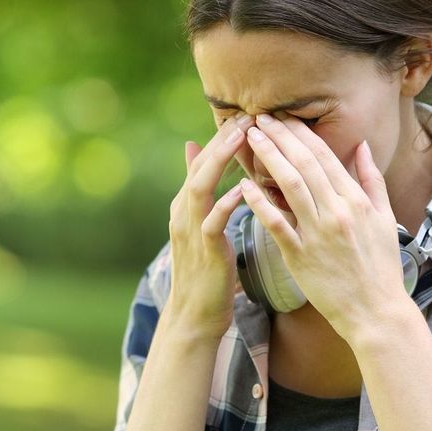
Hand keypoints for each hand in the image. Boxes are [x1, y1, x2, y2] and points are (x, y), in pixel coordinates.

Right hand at [166, 114, 253, 340]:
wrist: (195, 316)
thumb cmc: (207, 271)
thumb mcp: (202, 226)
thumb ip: (201, 190)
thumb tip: (196, 152)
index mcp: (186, 205)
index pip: (203, 162)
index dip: (223, 138)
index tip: (247, 115)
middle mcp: (184, 213)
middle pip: (200, 166)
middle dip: (222, 140)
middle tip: (247, 115)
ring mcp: (191, 231)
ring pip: (201, 187)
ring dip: (221, 161)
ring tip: (242, 138)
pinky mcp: (204, 251)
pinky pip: (213, 222)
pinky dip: (226, 204)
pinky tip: (242, 190)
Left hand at [238, 113, 410, 339]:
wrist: (376, 312)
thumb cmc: (380, 267)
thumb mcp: (385, 219)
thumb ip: (372, 180)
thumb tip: (363, 146)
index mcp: (356, 201)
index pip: (325, 156)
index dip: (301, 133)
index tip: (283, 116)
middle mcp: (337, 212)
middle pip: (304, 164)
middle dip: (280, 137)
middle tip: (259, 117)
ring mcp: (318, 233)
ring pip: (290, 186)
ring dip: (269, 158)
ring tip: (251, 138)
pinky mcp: (300, 256)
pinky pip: (277, 224)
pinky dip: (260, 203)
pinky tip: (244, 185)